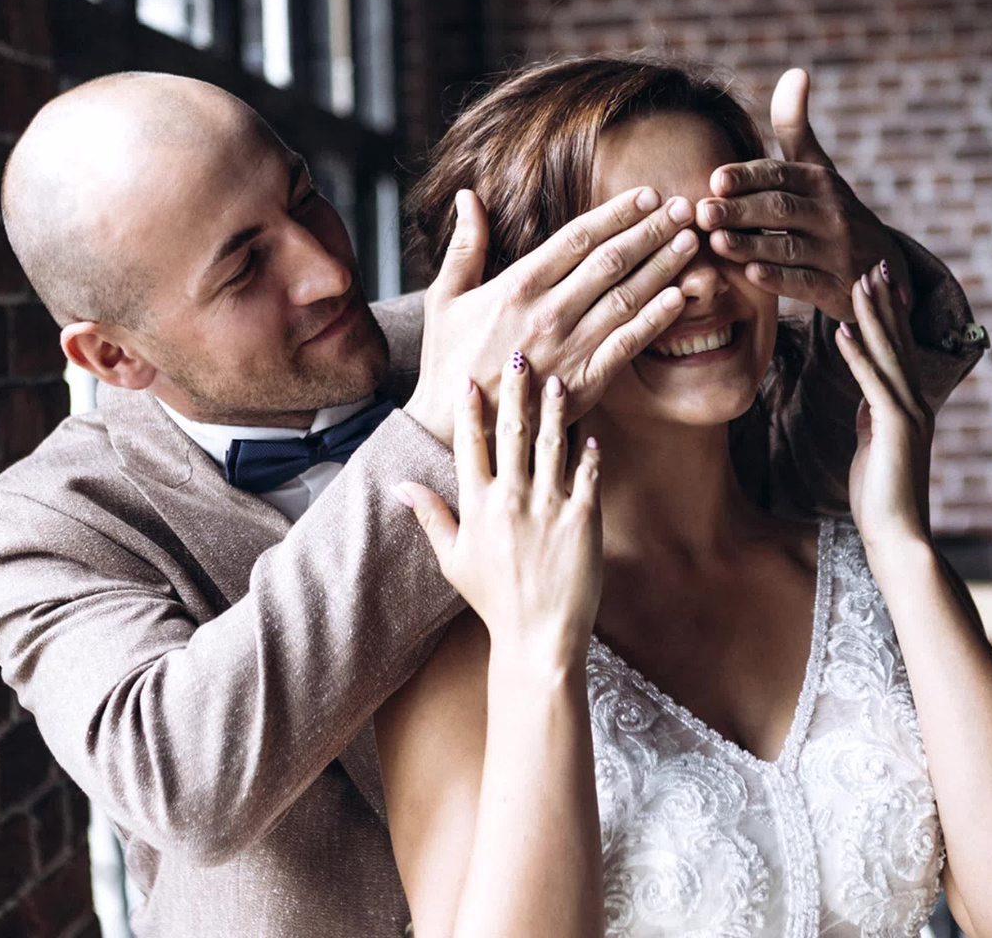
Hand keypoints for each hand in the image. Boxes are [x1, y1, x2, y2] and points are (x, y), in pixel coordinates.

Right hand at [392, 355, 603, 661]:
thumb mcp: (451, 559)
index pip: (470, 443)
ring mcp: (549, 506)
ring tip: (558, 380)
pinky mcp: (583, 519)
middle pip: (511, 431)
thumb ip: (430, 515)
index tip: (471, 378)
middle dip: (515, 390)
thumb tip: (399, 486)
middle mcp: (511, 498)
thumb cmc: (492, 600)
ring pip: (551, 444)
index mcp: (477, 505)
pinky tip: (591, 433)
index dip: (470, 408)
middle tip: (520, 355)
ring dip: (554, 409)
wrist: (536, 636)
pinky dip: (590, 452)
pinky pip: (587, 475)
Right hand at [404, 187, 696, 443]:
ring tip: (691, 243)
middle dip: (652, 231)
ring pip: (626, 298)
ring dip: (663, 267)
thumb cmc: (449, 359)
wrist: (456, 428)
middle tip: (684, 208)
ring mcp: (569, 348)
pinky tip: (679, 298)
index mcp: (517, 285)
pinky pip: (627, 345)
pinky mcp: (583, 383)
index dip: (618, 213)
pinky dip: (655, 320)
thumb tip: (469, 197)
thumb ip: (465, 246)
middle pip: (611, 261)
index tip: (648, 196)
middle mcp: (548, 312)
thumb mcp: (447, 297)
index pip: (579, 237)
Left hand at [696, 68, 909, 320]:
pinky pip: (806, 283)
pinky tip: (750, 275)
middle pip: (781, 209)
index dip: (748, 177)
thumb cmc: (832, 211)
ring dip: (752, 244)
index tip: (715, 178)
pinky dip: (780, 279)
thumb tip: (796, 72)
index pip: (780, 174)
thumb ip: (797, 127)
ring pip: (790, 247)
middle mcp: (831, 214)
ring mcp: (836, 252)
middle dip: (741, 210)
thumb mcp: (818, 168)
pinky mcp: (836, 289)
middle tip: (703, 211)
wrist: (880, 268)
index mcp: (820, 181)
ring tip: (716, 242)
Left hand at [835, 260, 934, 558]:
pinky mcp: (894, 428)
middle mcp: (915, 403)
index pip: (898, 350)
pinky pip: (872, 383)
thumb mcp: (875, 447)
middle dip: (885, 301)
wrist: (898, 537)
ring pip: (888, 353)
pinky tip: (841, 331)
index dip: (889, 315)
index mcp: (909, 406)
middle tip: (875, 262)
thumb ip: (874, 419)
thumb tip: (867, 400)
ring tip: (860, 280)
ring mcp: (908, 414)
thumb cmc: (883, 499)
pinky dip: (857, 355)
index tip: (878, 283)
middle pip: (898, 341)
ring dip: (872, 315)